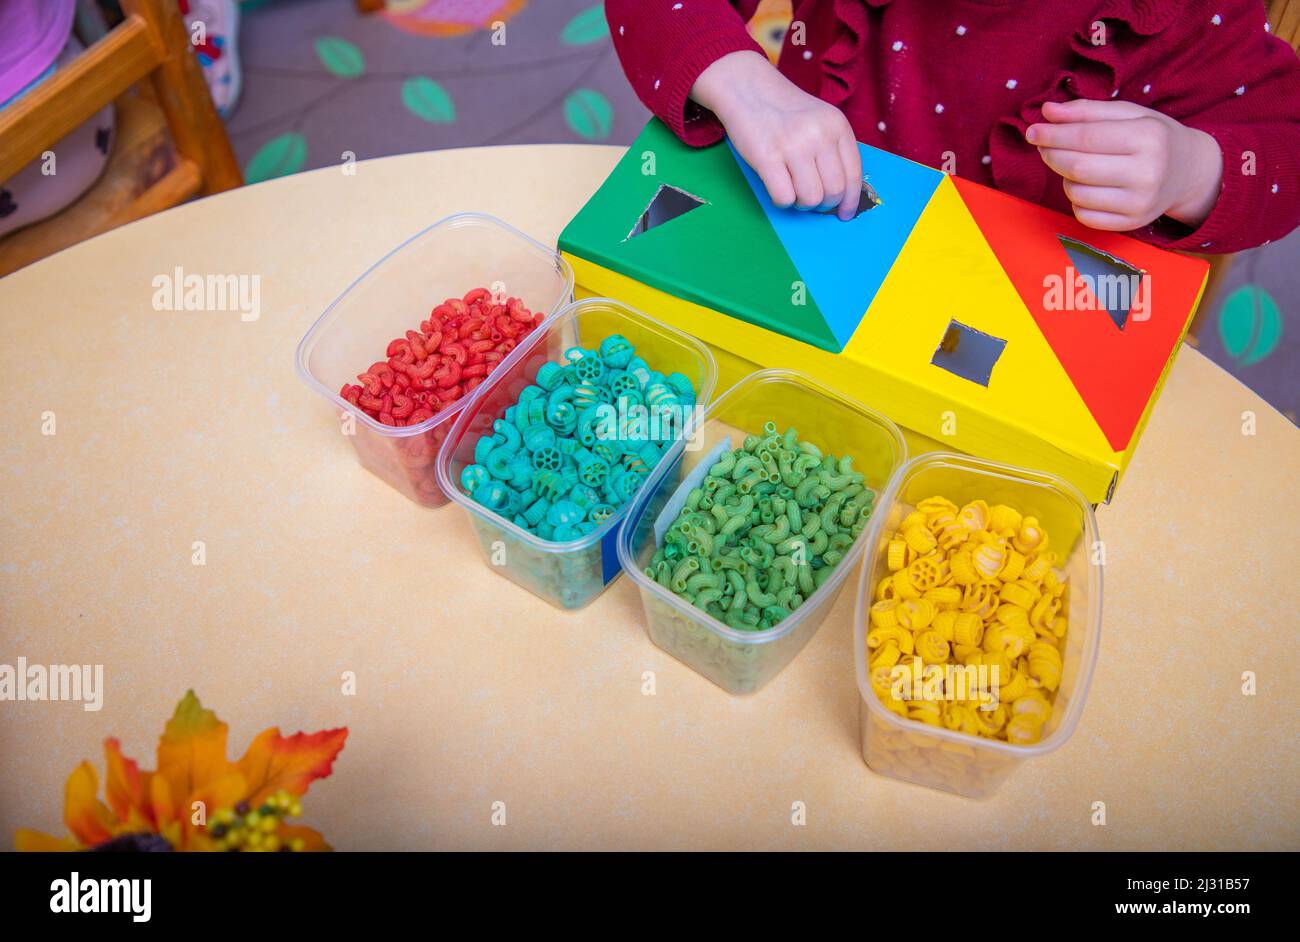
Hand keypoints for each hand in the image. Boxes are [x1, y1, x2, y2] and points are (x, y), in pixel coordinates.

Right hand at [692, 51, 861, 219]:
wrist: (748, 88)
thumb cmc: (784, 111)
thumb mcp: (819, 120)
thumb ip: (833, 149)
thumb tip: (840, 195)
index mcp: (837, 125)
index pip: (853, 174)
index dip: (850, 200)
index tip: (844, 213)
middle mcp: (819, 134)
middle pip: (834, 191)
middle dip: (823, 204)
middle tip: (810, 198)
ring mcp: (794, 145)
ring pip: (811, 198)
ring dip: (802, 203)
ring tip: (792, 190)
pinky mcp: (767, 157)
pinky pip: (784, 197)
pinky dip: (782, 201)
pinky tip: (777, 187)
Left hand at [1026, 99, 1222, 230]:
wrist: (1188, 172)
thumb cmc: (1153, 137)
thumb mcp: (1129, 114)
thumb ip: (1087, 111)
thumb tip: (1047, 111)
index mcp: (1148, 137)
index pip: (1085, 137)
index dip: (1053, 134)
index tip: (1032, 130)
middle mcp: (1147, 172)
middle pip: (1077, 166)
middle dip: (1052, 155)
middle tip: (1043, 146)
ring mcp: (1139, 203)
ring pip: (1076, 193)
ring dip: (1065, 177)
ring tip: (1076, 164)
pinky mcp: (1130, 224)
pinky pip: (1083, 215)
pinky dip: (1076, 199)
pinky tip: (1087, 185)